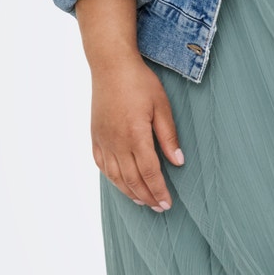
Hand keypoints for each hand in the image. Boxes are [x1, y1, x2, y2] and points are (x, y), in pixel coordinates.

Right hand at [90, 50, 184, 211]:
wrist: (111, 66)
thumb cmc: (139, 83)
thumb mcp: (161, 107)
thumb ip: (169, 137)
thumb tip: (178, 162)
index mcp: (135, 136)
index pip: (149, 172)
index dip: (159, 190)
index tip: (168, 203)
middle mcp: (116, 142)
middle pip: (132, 179)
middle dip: (147, 196)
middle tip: (160, 207)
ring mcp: (103, 140)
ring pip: (115, 176)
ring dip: (130, 192)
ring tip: (143, 201)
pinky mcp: (95, 136)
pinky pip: (102, 165)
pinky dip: (112, 179)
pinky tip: (121, 183)